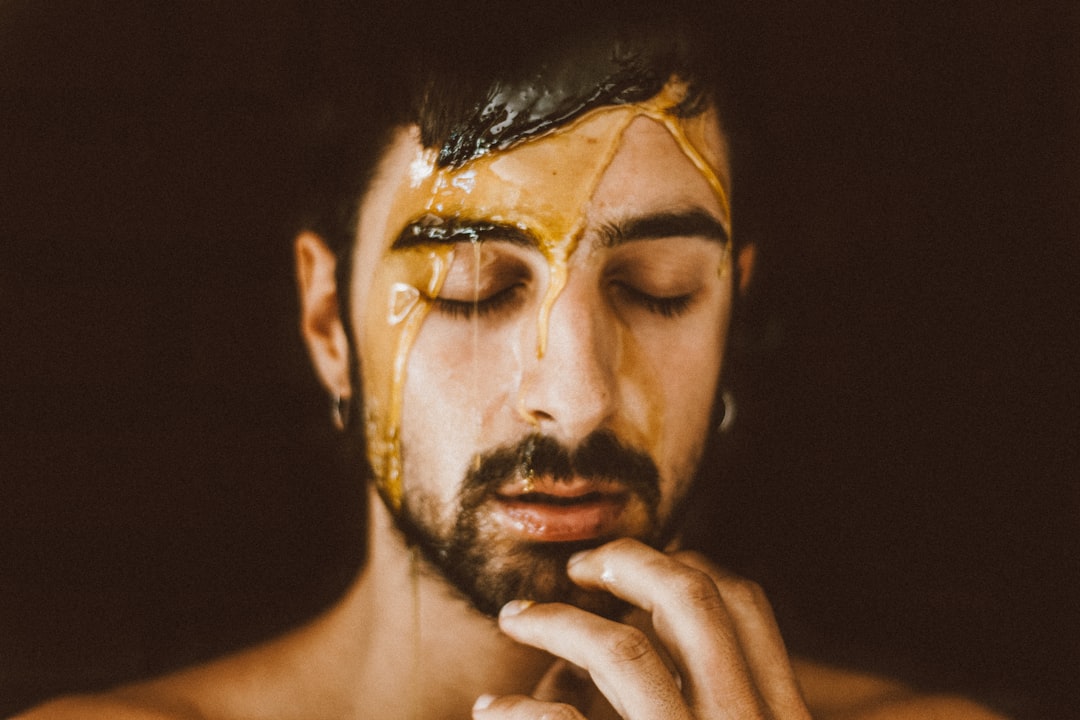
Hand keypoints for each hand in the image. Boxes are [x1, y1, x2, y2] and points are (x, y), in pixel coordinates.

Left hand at [472, 538, 811, 718]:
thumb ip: (697, 694)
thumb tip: (618, 623)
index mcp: (781, 719)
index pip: (748, 606)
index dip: (689, 565)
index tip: (637, 565)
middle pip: (692, 601)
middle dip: (627, 562)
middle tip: (578, 566)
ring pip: (622, 652)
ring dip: (556, 622)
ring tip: (514, 618)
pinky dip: (518, 711)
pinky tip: (491, 712)